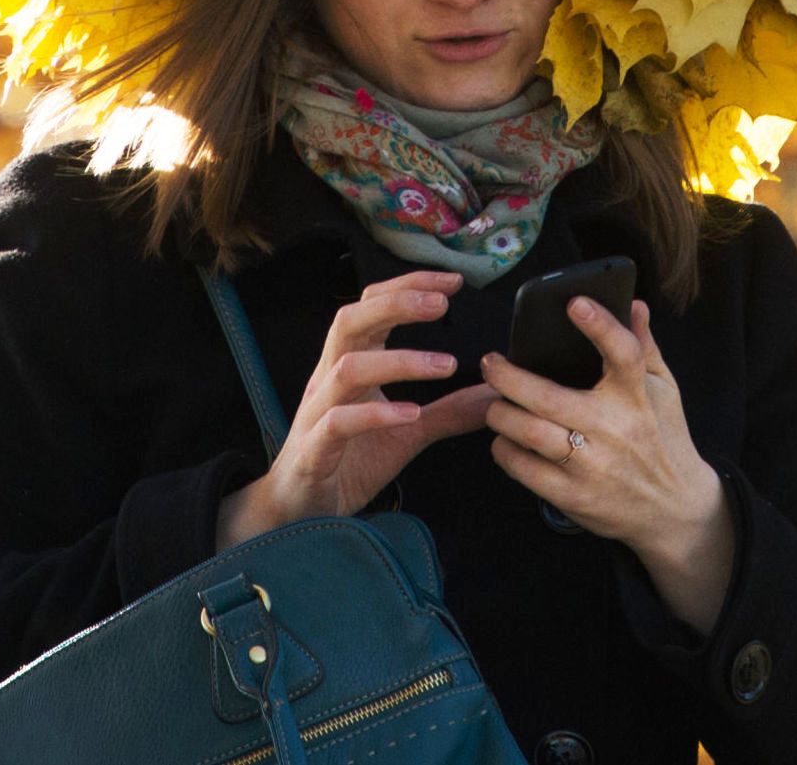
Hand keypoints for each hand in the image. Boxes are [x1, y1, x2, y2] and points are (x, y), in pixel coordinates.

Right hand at [216, 270, 497, 548]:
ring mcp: (318, 412)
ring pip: (348, 368)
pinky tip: (411, 414)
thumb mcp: (408, 434)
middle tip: (442, 304)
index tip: (453, 282)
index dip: (409, 286)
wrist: (300, 514)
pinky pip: (340, 422)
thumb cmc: (348, 463)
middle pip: (350, 320)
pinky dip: (377, 414)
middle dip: (396, 304)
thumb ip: (448, 411)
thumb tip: (495, 394)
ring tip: (445, 366)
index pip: (372, 306)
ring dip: (399, 361)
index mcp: (348, 365)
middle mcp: (329, 379)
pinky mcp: (314, 450)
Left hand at [483, 297, 735, 635]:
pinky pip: (524, 469)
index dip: (599, 326)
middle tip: (490, 363)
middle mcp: (613, 429)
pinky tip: (504, 439)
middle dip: (507, 377)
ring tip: (494, 403)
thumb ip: (645, 347)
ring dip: (500, 414)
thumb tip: (634, 304)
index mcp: (636, 397)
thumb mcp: (664, 391)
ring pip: (528, 433)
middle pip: (548, 397)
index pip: (623, 354)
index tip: (574, 303)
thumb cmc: (665, 439)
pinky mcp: (574, 496)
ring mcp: (592, 465)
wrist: (675, 510)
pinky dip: (505, 450)